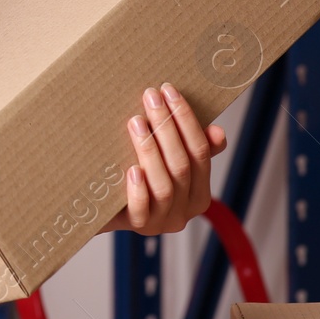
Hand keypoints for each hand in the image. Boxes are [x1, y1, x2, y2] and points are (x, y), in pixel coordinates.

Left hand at [103, 82, 228, 234]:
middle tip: (150, 97)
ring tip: (136, 122)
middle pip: (182, 164)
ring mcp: (162, 221)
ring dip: (150, 150)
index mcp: (199, 192)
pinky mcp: (138, 227)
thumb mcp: (165, 161)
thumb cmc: (136, 178)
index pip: (200, 151)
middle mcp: (186, 210)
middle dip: (167, 126)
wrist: (102, 212)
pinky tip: (131, 169)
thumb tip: (217, 131)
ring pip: (164, 185)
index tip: (170, 91)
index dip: (186, 120)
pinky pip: (141, 209)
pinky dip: (139, 189)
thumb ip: (192, 148)